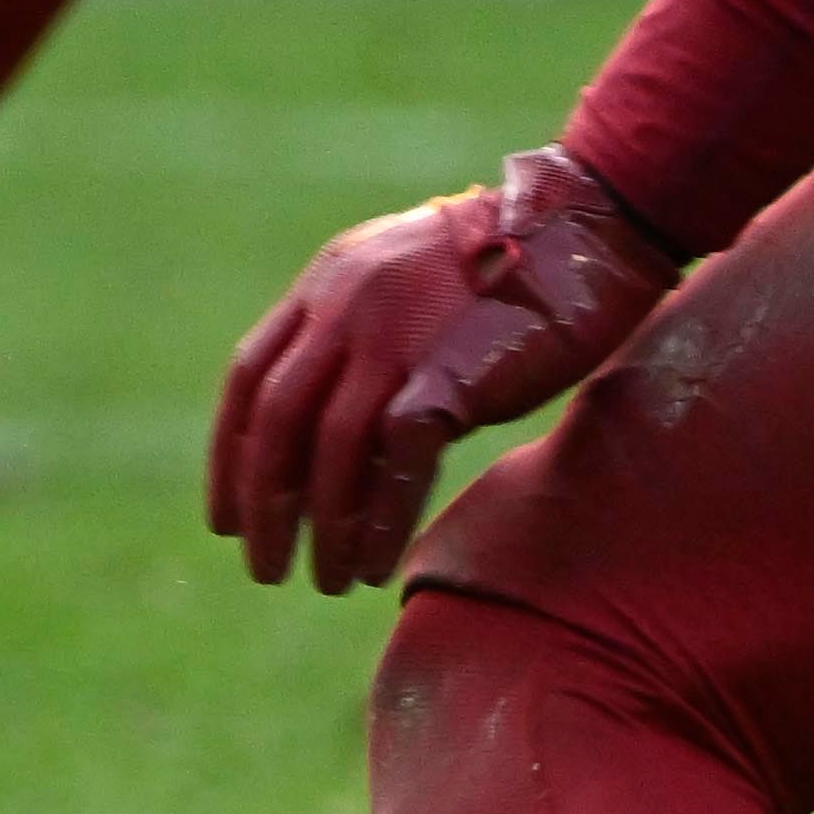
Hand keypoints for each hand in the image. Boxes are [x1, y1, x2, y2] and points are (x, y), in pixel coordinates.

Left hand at [208, 147, 681, 594]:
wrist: (589, 233)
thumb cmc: (508, 269)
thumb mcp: (406, 287)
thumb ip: (359, 342)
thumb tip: (324, 436)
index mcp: (327, 283)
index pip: (250, 377)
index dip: (231, 453)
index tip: (224, 516)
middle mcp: (346, 306)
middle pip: (275, 419)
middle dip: (260, 501)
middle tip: (260, 564)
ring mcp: (395, 337)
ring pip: (327, 447)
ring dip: (319, 525)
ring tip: (324, 580)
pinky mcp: (450, 372)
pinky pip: (395, 461)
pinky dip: (379, 520)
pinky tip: (375, 564)